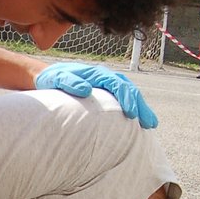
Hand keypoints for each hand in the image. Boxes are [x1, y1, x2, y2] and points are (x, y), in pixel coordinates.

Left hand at [36, 62, 159, 128]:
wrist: (49, 76)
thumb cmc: (52, 79)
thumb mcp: (57, 79)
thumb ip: (70, 82)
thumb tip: (86, 90)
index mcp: (97, 74)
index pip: (118, 84)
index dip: (126, 98)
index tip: (131, 113)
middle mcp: (106, 77)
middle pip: (129, 89)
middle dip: (140, 106)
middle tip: (148, 123)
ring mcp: (107, 85)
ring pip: (130, 94)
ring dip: (141, 108)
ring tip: (151, 124)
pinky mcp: (106, 93)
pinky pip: (124, 100)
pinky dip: (134, 109)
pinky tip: (140, 122)